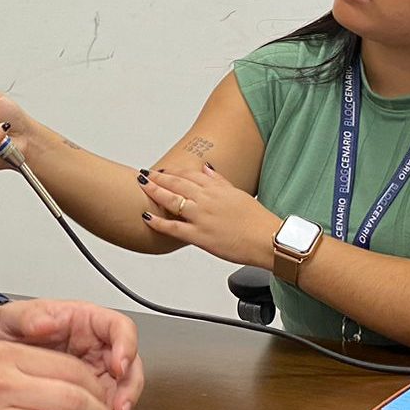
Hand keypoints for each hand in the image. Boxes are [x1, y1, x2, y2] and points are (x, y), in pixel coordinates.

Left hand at [0, 299, 143, 409]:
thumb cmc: (5, 328)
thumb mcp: (13, 317)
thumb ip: (30, 316)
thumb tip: (48, 320)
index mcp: (85, 321)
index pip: (120, 328)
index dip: (127, 346)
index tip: (119, 365)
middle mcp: (96, 347)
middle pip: (130, 365)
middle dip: (129, 388)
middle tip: (118, 407)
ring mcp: (93, 373)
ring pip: (121, 391)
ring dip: (118, 409)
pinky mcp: (84, 396)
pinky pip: (102, 409)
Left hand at [139, 163, 282, 267]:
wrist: (268, 240)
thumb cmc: (257, 221)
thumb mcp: (239, 194)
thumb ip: (220, 181)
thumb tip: (208, 169)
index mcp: (217, 189)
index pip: (189, 174)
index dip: (174, 171)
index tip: (163, 170)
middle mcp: (207, 200)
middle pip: (177, 184)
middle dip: (158, 178)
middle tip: (145, 174)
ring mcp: (202, 217)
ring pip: (172, 201)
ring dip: (154, 192)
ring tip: (142, 186)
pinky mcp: (200, 236)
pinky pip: (173, 228)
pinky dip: (158, 222)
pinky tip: (147, 218)